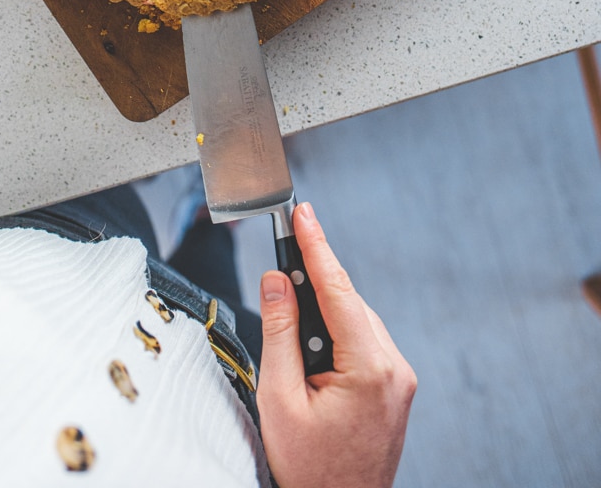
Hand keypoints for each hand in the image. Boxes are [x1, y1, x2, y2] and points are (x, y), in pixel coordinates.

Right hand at [257, 203, 415, 487]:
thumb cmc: (309, 469)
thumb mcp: (280, 398)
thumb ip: (279, 332)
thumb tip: (277, 280)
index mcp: (370, 369)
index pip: (338, 291)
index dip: (317, 247)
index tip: (303, 214)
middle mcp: (395, 369)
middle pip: (347, 303)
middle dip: (313, 287)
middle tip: (280, 273)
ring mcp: (401, 380)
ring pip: (356, 321)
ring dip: (325, 316)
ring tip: (296, 352)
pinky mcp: (397, 389)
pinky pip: (365, 342)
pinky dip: (339, 335)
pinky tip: (316, 357)